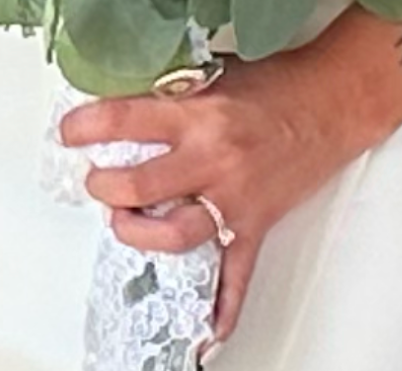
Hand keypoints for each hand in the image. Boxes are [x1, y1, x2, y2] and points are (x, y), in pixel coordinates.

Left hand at [61, 41, 387, 347]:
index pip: (126, 121)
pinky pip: (236, 278)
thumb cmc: (278, 83)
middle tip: (95, 180)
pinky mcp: (256, 226)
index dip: (87, 128)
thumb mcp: (215, 72)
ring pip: (175, 235)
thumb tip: (126, 90)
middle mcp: (214, 159)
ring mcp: (235, 199)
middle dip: (104, 187)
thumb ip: (173, 87)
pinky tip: (206, 330)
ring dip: (138, 234)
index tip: (69, 132)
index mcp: (200, 113)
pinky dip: (222, 309)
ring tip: (122, 222)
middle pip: (140, 187)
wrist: (332, 104)